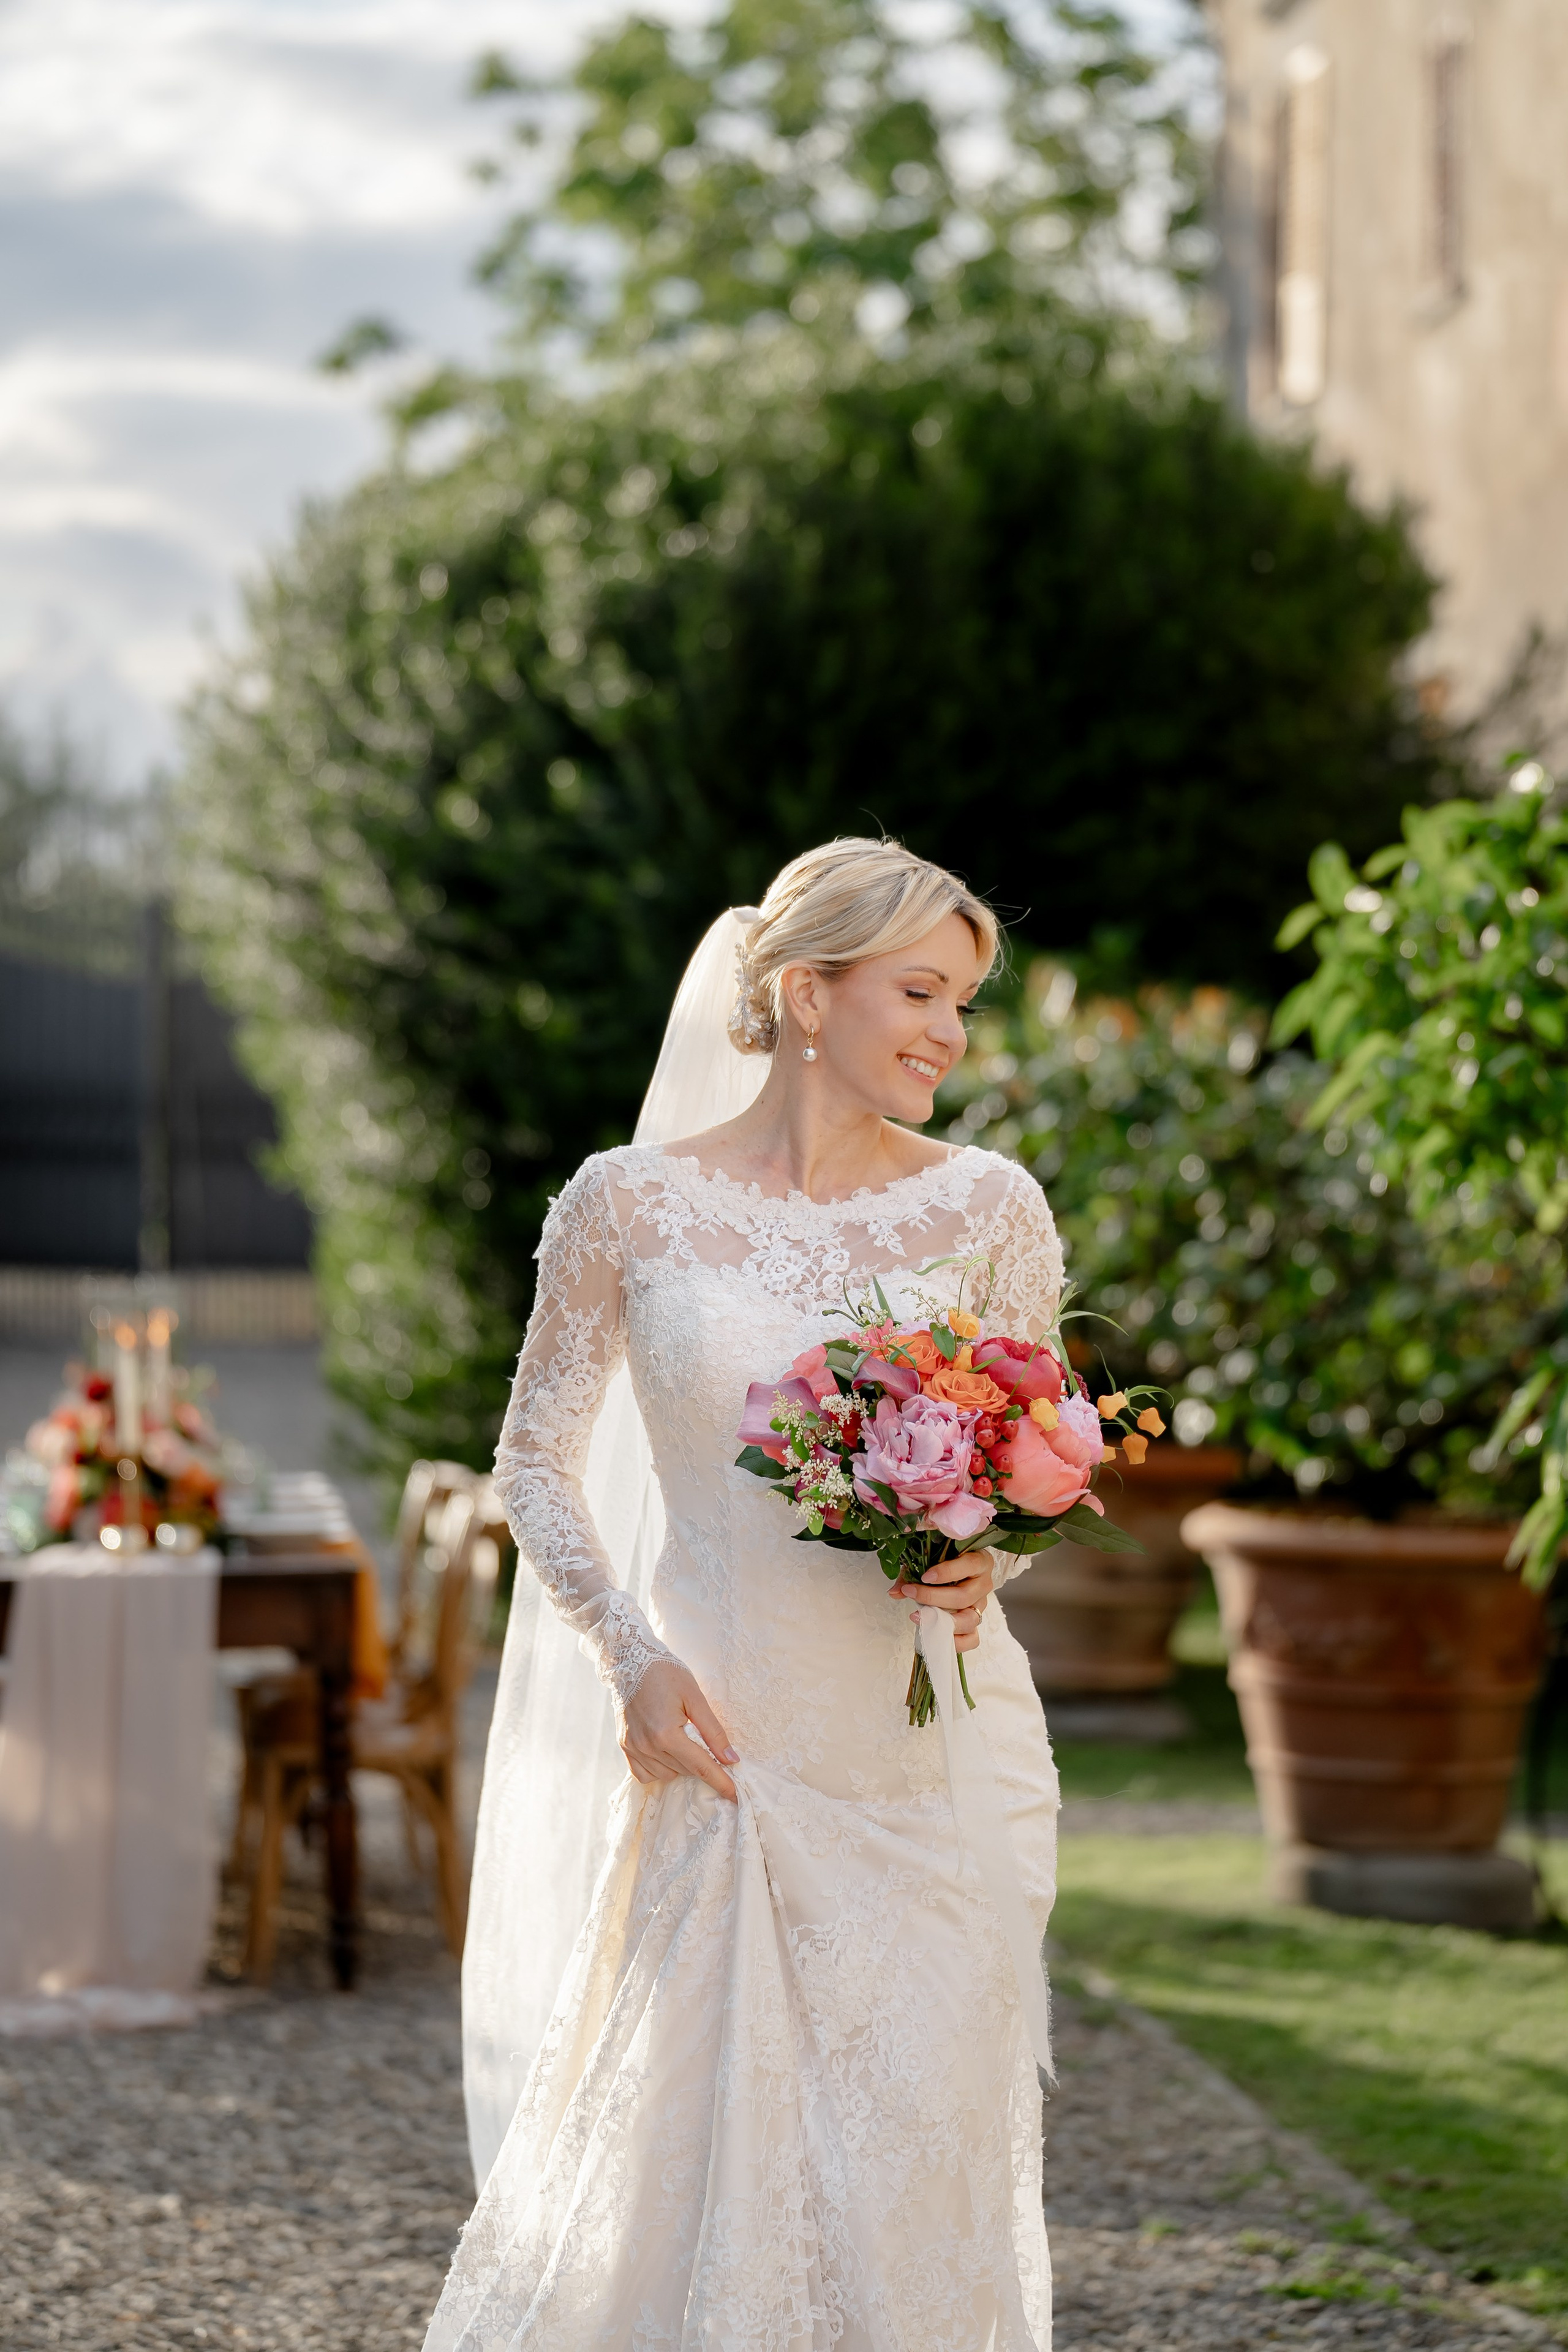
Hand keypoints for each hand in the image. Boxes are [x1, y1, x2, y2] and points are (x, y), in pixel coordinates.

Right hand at [620, 1658, 737, 1801]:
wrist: (631, 1660)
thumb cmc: (667, 1673)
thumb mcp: (695, 1697)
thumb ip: (713, 1731)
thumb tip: (731, 1759)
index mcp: (667, 1733)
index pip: (700, 1767)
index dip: (720, 1782)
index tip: (735, 1795)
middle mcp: (648, 1745)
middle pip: (686, 1770)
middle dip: (702, 1763)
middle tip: (705, 1742)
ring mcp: (633, 1748)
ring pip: (667, 1774)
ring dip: (681, 1764)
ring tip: (682, 1738)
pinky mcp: (625, 1746)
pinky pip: (645, 1774)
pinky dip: (659, 1769)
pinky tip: (665, 1751)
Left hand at [892, 1549, 995, 1653]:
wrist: (955, 1571)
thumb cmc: (944, 1562)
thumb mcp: (929, 1561)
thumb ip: (911, 1573)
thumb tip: (895, 1593)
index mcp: (980, 1561)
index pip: (970, 1565)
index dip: (947, 1572)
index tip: (924, 1577)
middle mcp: (984, 1584)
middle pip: (964, 1596)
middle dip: (934, 1598)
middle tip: (912, 1594)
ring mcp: (981, 1605)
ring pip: (969, 1619)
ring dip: (942, 1621)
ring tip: (920, 1617)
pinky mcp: (976, 1622)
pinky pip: (972, 1638)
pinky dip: (955, 1641)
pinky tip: (935, 1634)